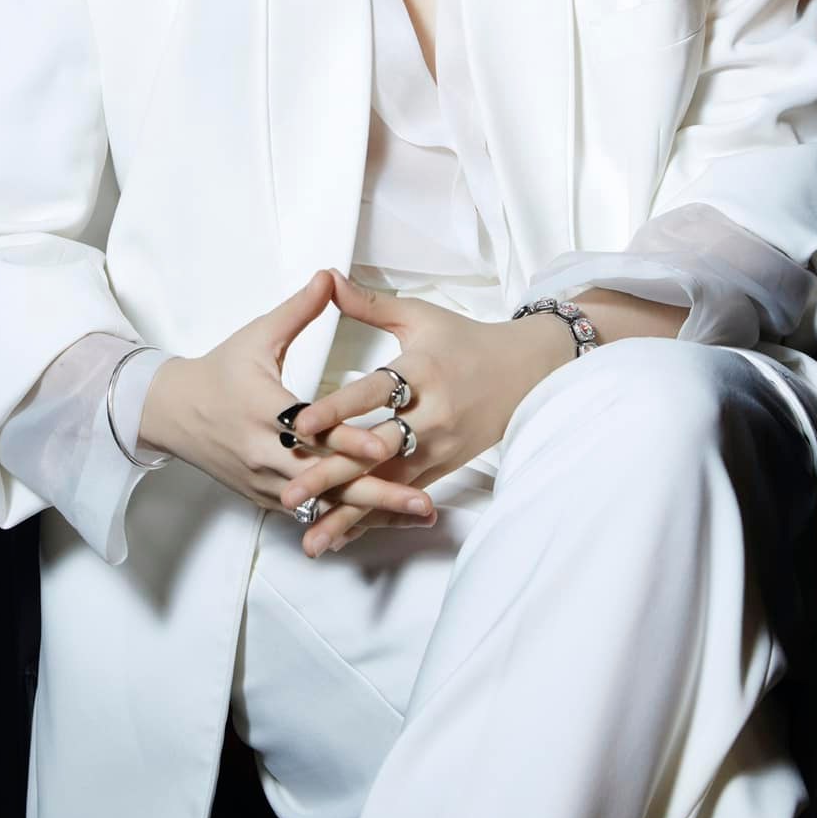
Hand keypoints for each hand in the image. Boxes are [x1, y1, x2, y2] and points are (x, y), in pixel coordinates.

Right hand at [136, 270, 457, 529]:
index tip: (383, 445)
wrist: (172, 413)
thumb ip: (298, 310)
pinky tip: (388, 523)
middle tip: (424, 504)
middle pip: (326, 480)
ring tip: (420, 515)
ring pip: (324, 504)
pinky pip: (312, 514)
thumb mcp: (257, 336)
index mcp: (262, 411)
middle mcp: (264, 454)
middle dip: (376, 493)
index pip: (310, 430)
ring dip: (372, 513)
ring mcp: (265, 482)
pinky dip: (349, 520)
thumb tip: (330, 276)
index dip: (347, 439)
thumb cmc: (219, 371)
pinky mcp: (266, 498)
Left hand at [279, 269, 573, 554]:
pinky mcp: (442, 470)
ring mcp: (440, 449)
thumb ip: (370, 305)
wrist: (526, 373)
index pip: (374, 392)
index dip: (338, 407)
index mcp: (423, 372)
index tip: (301, 423)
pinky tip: (340, 536)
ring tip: (310, 538)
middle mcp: (432, 416)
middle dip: (332, 474)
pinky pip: (402, 497)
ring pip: (387, 484)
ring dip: (347, 511)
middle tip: (290, 493)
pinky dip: (372, 517)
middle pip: (376, 449)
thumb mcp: (421, 316)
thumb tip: (327, 279)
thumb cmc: (466, 341)